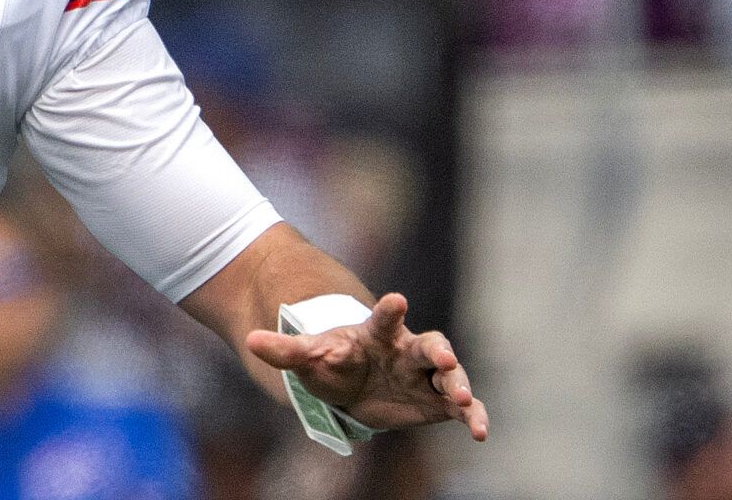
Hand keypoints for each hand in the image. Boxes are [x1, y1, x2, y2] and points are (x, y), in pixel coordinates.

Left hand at [245, 293, 488, 441]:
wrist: (351, 384)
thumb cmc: (332, 361)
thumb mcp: (308, 355)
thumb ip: (285, 349)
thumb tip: (250, 340)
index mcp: (377, 334)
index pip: (385, 318)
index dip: (390, 310)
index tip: (396, 299)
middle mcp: (406, 351)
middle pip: (427, 344)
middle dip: (437, 350)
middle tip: (442, 358)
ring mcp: (425, 376)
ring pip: (450, 375)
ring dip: (459, 384)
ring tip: (464, 400)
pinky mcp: (437, 403)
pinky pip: (461, 408)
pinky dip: (473, 416)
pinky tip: (481, 432)